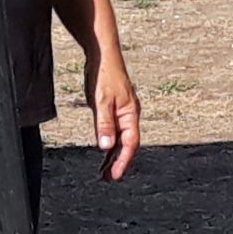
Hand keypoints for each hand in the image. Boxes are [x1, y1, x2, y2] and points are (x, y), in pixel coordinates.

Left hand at [85, 54, 139, 181]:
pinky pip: (113, 130)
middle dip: (118, 162)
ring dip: (112, 155)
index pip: (130, 143)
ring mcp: (121, 112)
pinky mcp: (113, 108)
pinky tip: (103, 152)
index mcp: (130, 114)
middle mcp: (128, 115)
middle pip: (126, 144)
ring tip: (104, 172)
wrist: (103, 54)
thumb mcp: (102, 101)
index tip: (116, 175)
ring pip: (119, 139)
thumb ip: (104, 124)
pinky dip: (108, 142)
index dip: (123, 161)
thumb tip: (106, 147)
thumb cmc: (104, 75)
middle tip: (109, 179)